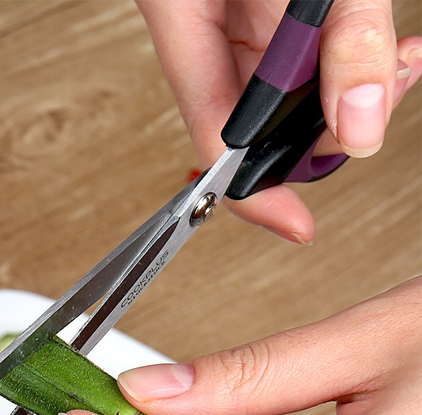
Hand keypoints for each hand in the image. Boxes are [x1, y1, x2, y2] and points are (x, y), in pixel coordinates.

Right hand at [135, 0, 421, 243]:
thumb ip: (341, 39)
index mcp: (184, 23)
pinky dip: (348, 55)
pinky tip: (385, 49)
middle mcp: (209, 27)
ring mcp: (237, 15)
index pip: (213, 136)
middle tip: (377, 104)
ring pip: (286, 89)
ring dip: (347, 88)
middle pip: (256, 119)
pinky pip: (301, 52)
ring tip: (397, 64)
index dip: (255, 191)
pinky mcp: (266, 3)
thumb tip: (361, 128)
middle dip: (324, 128)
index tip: (295, 225)